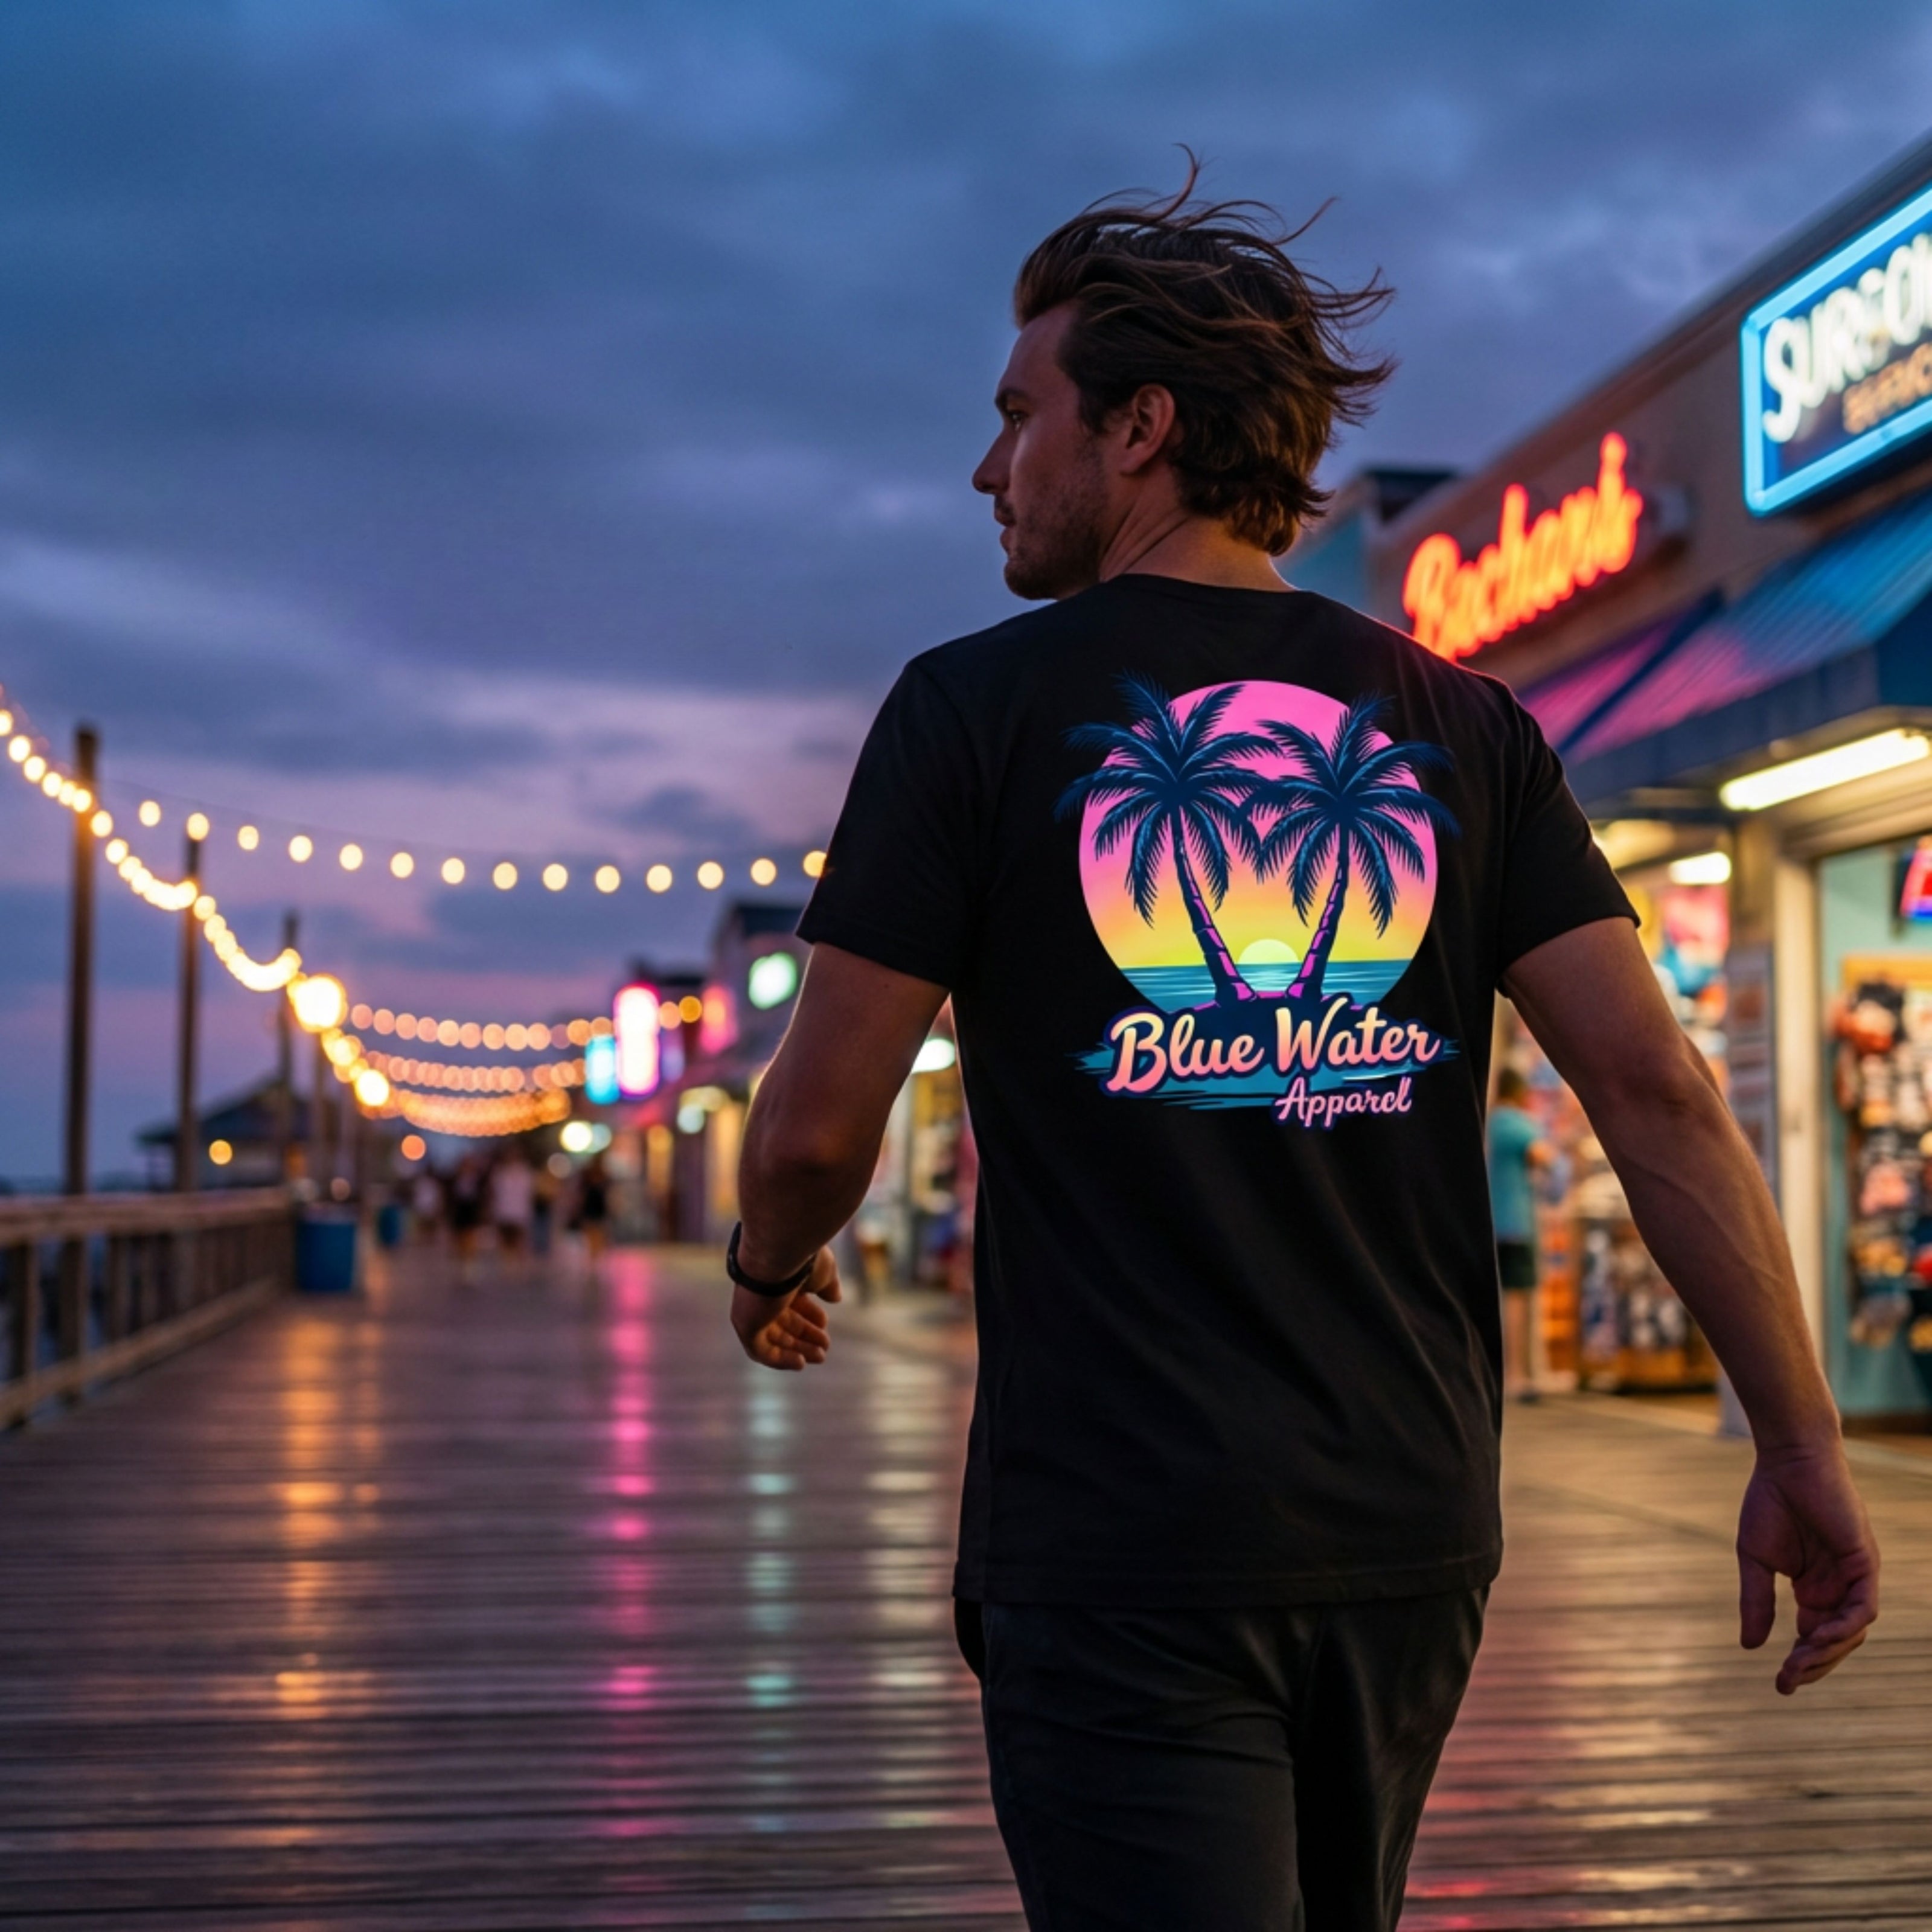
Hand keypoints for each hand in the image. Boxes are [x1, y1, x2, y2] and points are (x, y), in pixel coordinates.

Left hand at [729, 1248, 842, 1370]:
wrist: (780, 1252)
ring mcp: (751, 1310)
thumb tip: (835, 1298)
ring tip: (821, 1356)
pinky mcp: (745, 1324)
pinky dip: (780, 1359)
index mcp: (777, 1280)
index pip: (791, 1303)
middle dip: (805, 1336)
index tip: (825, 1324)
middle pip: (784, 1322)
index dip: (809, 1315)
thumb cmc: (802, 1258)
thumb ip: (828, 1285)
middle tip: (825, 1347)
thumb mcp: (823, 1272)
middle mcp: (762, 1295)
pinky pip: (760, 1350)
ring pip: (774, 1338)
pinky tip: (801, 1363)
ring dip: (798, 1349)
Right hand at [1737, 1439, 1878, 1694]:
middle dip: (1814, 1665)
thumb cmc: (1770, 1501)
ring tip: (1798, 1663)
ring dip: (1828, 1652)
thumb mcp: (1754, 1559)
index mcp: (1814, 1588)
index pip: (1814, 1637)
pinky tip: (1818, 1637)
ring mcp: (1855, 1577)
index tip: (1779, 1685)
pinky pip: (1863, 1608)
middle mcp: (1838, 1587)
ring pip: (1853, 1631)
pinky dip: (1845, 1627)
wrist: (1788, 1460)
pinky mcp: (1865, 1564)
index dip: (1800, 1663)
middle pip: (1836, 1641)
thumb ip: (1756, 1601)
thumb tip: (1749, 1646)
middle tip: (1787, 1681)